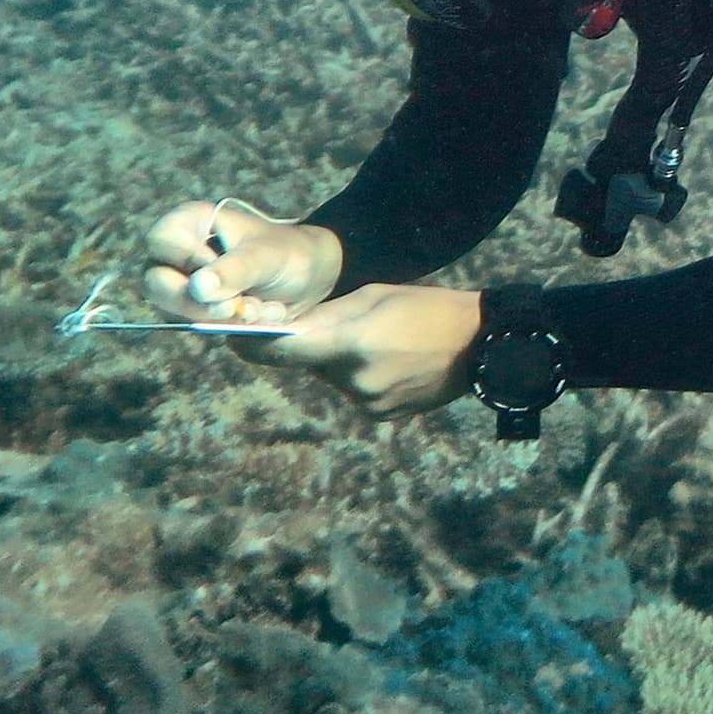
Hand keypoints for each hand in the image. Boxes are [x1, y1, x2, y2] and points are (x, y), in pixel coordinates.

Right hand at [141, 200, 341, 326]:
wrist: (311, 277)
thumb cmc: (288, 253)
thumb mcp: (266, 258)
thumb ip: (233, 271)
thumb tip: (198, 288)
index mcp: (193, 222)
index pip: (160, 241)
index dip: (187, 260)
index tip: (218, 266)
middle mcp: (182, 252)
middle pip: (157, 283)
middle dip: (198, 303)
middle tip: (234, 307)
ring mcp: (187, 282)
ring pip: (176, 310)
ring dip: (220, 316)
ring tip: (258, 307)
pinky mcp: (199, 308)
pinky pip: (199, 325)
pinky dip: (231, 326)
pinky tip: (259, 313)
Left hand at [249, 283, 485, 418]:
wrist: (481, 345)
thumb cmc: (427, 308)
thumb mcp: (374, 297)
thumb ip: (328, 317)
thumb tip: (288, 328)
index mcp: (350, 341)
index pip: (282, 349)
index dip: (251, 344)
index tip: (231, 337)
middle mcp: (353, 379)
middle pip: (309, 363)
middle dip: (313, 346)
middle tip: (339, 324)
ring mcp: (368, 402)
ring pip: (332, 378)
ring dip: (341, 361)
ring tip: (381, 341)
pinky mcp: (381, 415)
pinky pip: (355, 392)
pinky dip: (361, 377)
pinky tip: (392, 361)